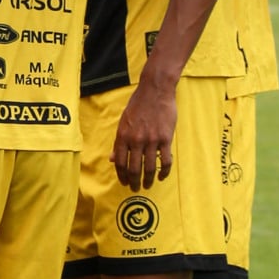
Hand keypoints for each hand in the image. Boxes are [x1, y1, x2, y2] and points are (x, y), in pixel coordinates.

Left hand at [111, 73, 176, 190]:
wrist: (155, 91)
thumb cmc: (138, 105)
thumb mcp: (123, 122)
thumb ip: (119, 142)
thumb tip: (113, 159)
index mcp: (123, 136)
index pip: (120, 163)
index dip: (121, 175)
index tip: (124, 182)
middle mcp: (135, 140)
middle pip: (134, 168)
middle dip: (133, 182)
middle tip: (135, 188)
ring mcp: (151, 140)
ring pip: (149, 167)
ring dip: (148, 180)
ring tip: (148, 185)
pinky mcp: (165, 139)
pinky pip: (165, 160)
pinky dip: (164, 172)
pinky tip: (162, 177)